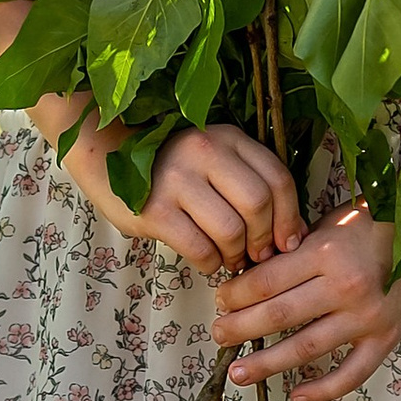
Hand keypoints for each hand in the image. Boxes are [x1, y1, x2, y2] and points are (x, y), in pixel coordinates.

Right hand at [76, 121, 301, 276]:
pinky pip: (200, 249)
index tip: (287, 242)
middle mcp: (204, 150)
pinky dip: (211, 263)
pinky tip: (207, 260)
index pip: (277, 178)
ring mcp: (177, 178)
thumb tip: (292, 236)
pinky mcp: (154, 209)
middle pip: (258, 204)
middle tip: (258, 255)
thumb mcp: (217, 161)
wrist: (109, 159)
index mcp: (228, 137)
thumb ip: (252, 185)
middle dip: (264, 239)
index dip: (290, 217)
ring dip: (236, 255)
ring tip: (231, 258)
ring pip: (231, 230)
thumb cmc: (175, 169)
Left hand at [211, 195, 400, 400]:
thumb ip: (292, 248)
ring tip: (238, 373)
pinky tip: (296, 395)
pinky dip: (323, 390)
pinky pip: (351, 374)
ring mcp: (368, 316)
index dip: (235, 294)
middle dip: (239, 328)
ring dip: (266, 363)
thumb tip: (246, 276)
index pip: (266, 280)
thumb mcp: (326, 223)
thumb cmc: (369, 223)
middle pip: (277, 315)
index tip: (219, 300)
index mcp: (326, 251)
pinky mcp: (387, 337)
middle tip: (217, 335)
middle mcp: (346, 286)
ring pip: (305, 348)